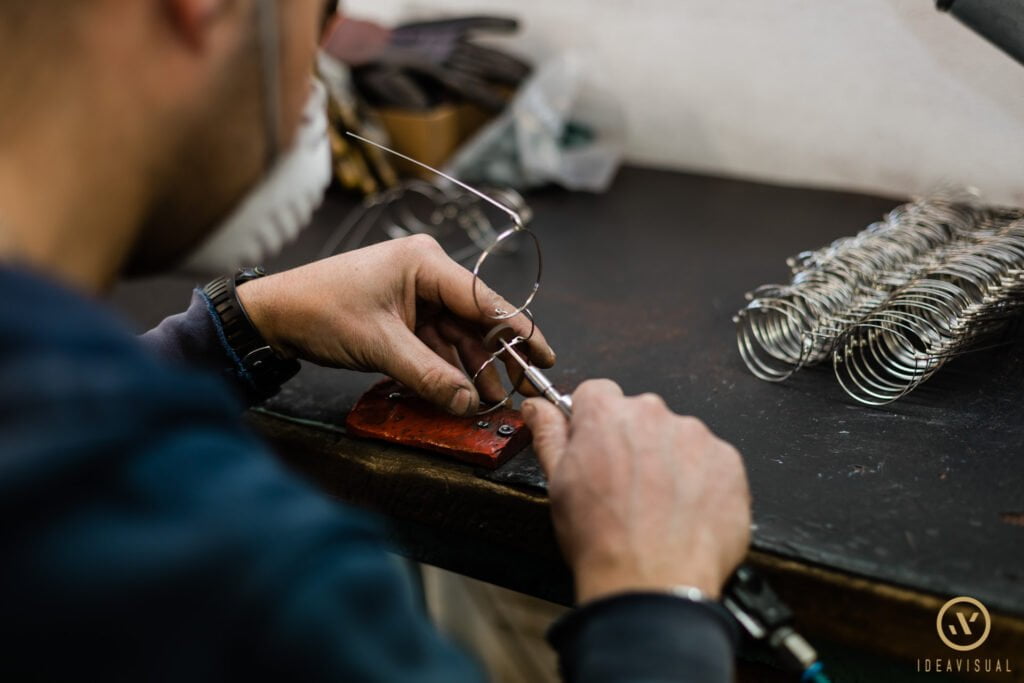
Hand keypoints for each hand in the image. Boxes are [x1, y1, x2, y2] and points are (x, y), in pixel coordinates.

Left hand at [237, 234, 553, 414]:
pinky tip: (463, 391)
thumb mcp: (379, 345)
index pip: (485, 300)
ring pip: (458, 336)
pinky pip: (437, 343)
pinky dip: (448, 367)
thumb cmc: (321, 311)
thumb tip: (468, 402)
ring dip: (474, 368)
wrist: (275, 315)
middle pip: (477, 320)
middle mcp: (426, 275)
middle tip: (525, 388)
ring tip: (495, 401)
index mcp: (425, 264)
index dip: (519, 331)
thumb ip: (428, 374)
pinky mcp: (404, 316)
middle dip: (499, 356)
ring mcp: (415, 296)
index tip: (544, 356)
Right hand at [522, 380, 750, 602]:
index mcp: (607, 414)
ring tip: (659, 507)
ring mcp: (696, 437)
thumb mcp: (558, 484)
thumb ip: (550, 435)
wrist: (652, 583)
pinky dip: (702, 483)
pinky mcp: (729, 462)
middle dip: (635, 443)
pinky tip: (685, 514)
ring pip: (679, 439)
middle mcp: (654, 414)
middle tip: (627, 488)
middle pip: (642, 415)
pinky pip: (713, 463)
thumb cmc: (602, 540)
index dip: (594, 422)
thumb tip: (537, 407)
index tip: (597, 446)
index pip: (598, 393)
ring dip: (671, 463)